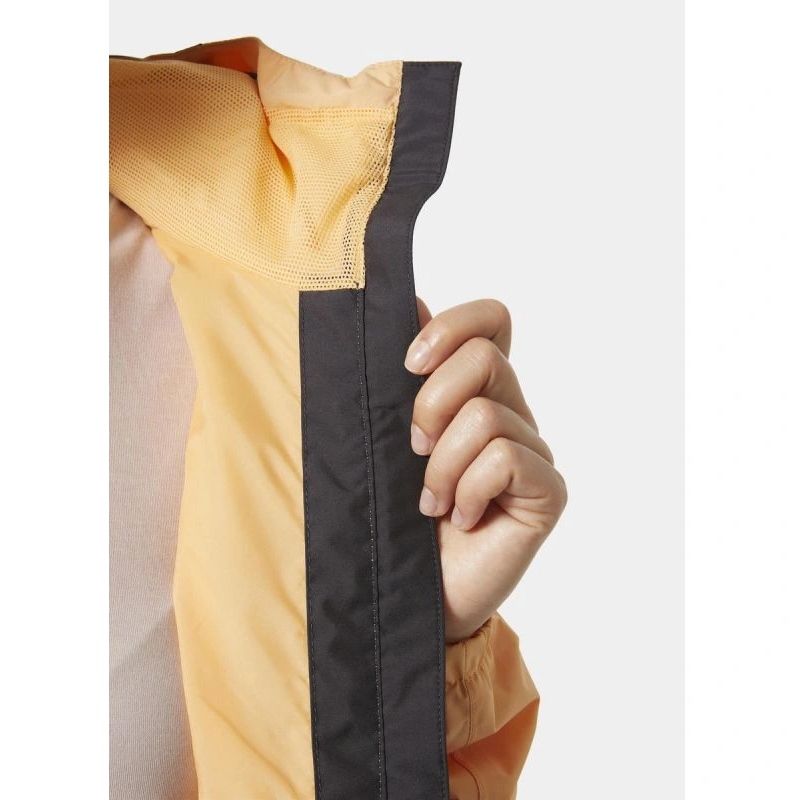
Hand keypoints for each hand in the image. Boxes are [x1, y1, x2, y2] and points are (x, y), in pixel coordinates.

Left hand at [405, 297, 567, 642]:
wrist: (411, 590)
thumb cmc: (396, 513)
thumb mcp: (387, 438)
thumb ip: (402, 377)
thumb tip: (411, 303)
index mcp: (475, 391)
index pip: (491, 321)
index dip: (454, 326)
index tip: (409, 364)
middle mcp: (511, 413)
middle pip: (484, 358)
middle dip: (431, 403)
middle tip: (414, 450)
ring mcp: (533, 452)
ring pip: (485, 415)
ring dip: (441, 465)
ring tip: (433, 502)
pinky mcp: (547, 490)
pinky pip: (504, 459)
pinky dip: (468, 491)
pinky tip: (463, 520)